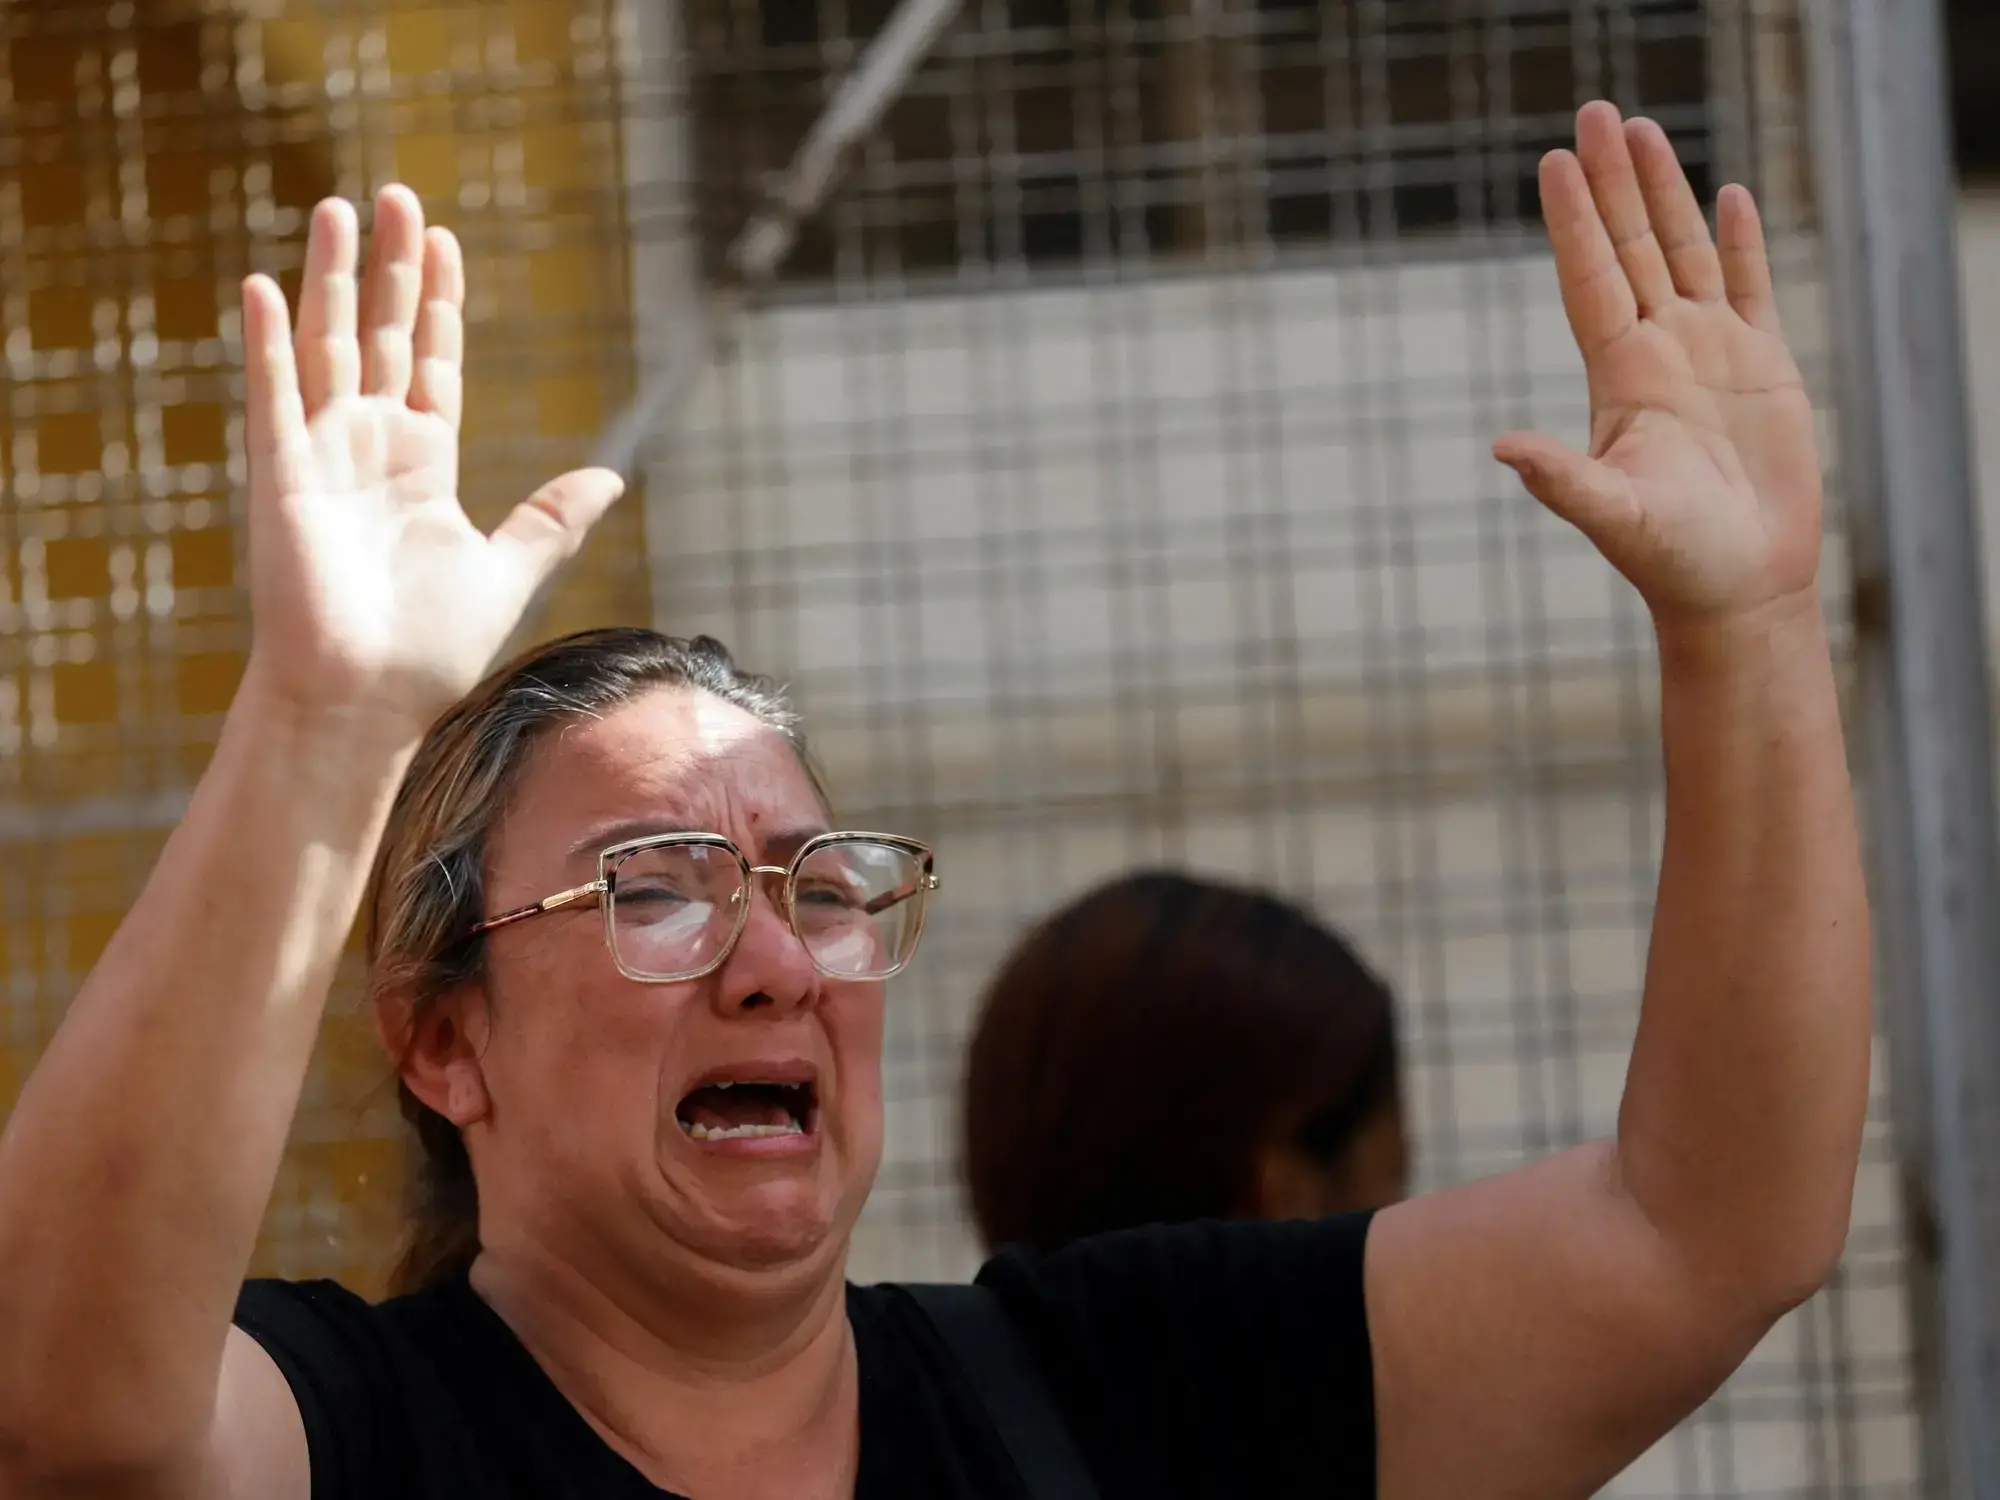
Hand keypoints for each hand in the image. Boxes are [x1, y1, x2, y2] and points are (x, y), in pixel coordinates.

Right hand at [239, 186, 623, 727]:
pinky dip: (270, 342)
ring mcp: (323, 457)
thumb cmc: (430, 652)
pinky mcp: (283, 477)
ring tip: (339, 209)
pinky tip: (267, 285)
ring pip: (328, 347)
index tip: (444, 242)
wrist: (368, 703)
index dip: (439, 303)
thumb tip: (611, 476)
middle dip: (392, 268)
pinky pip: (274, 396)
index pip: (431, 363)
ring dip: (331, 279)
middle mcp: (371, 449)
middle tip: (399, 195)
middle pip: (381, 335)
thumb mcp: (509, 571)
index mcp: (424, 466)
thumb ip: (551, 518)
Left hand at [1495, 103, 1822, 626]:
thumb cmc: (1671, 561)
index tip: (1552, 162)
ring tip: (1642, 130)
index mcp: (1621, 376)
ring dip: (1664, 193)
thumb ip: (1562, 480)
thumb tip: (1503, 447)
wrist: (1737, 588)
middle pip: (1632, 246)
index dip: (1574, 221)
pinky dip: (1740, 241)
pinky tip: (1728, 195)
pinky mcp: (1764, 367)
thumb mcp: (1612, 515)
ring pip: (1684, 252)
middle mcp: (1659, 353)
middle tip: (1593, 112)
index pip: (1591, 278)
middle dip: (1611, 182)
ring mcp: (1710, 354)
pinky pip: (1749, 286)